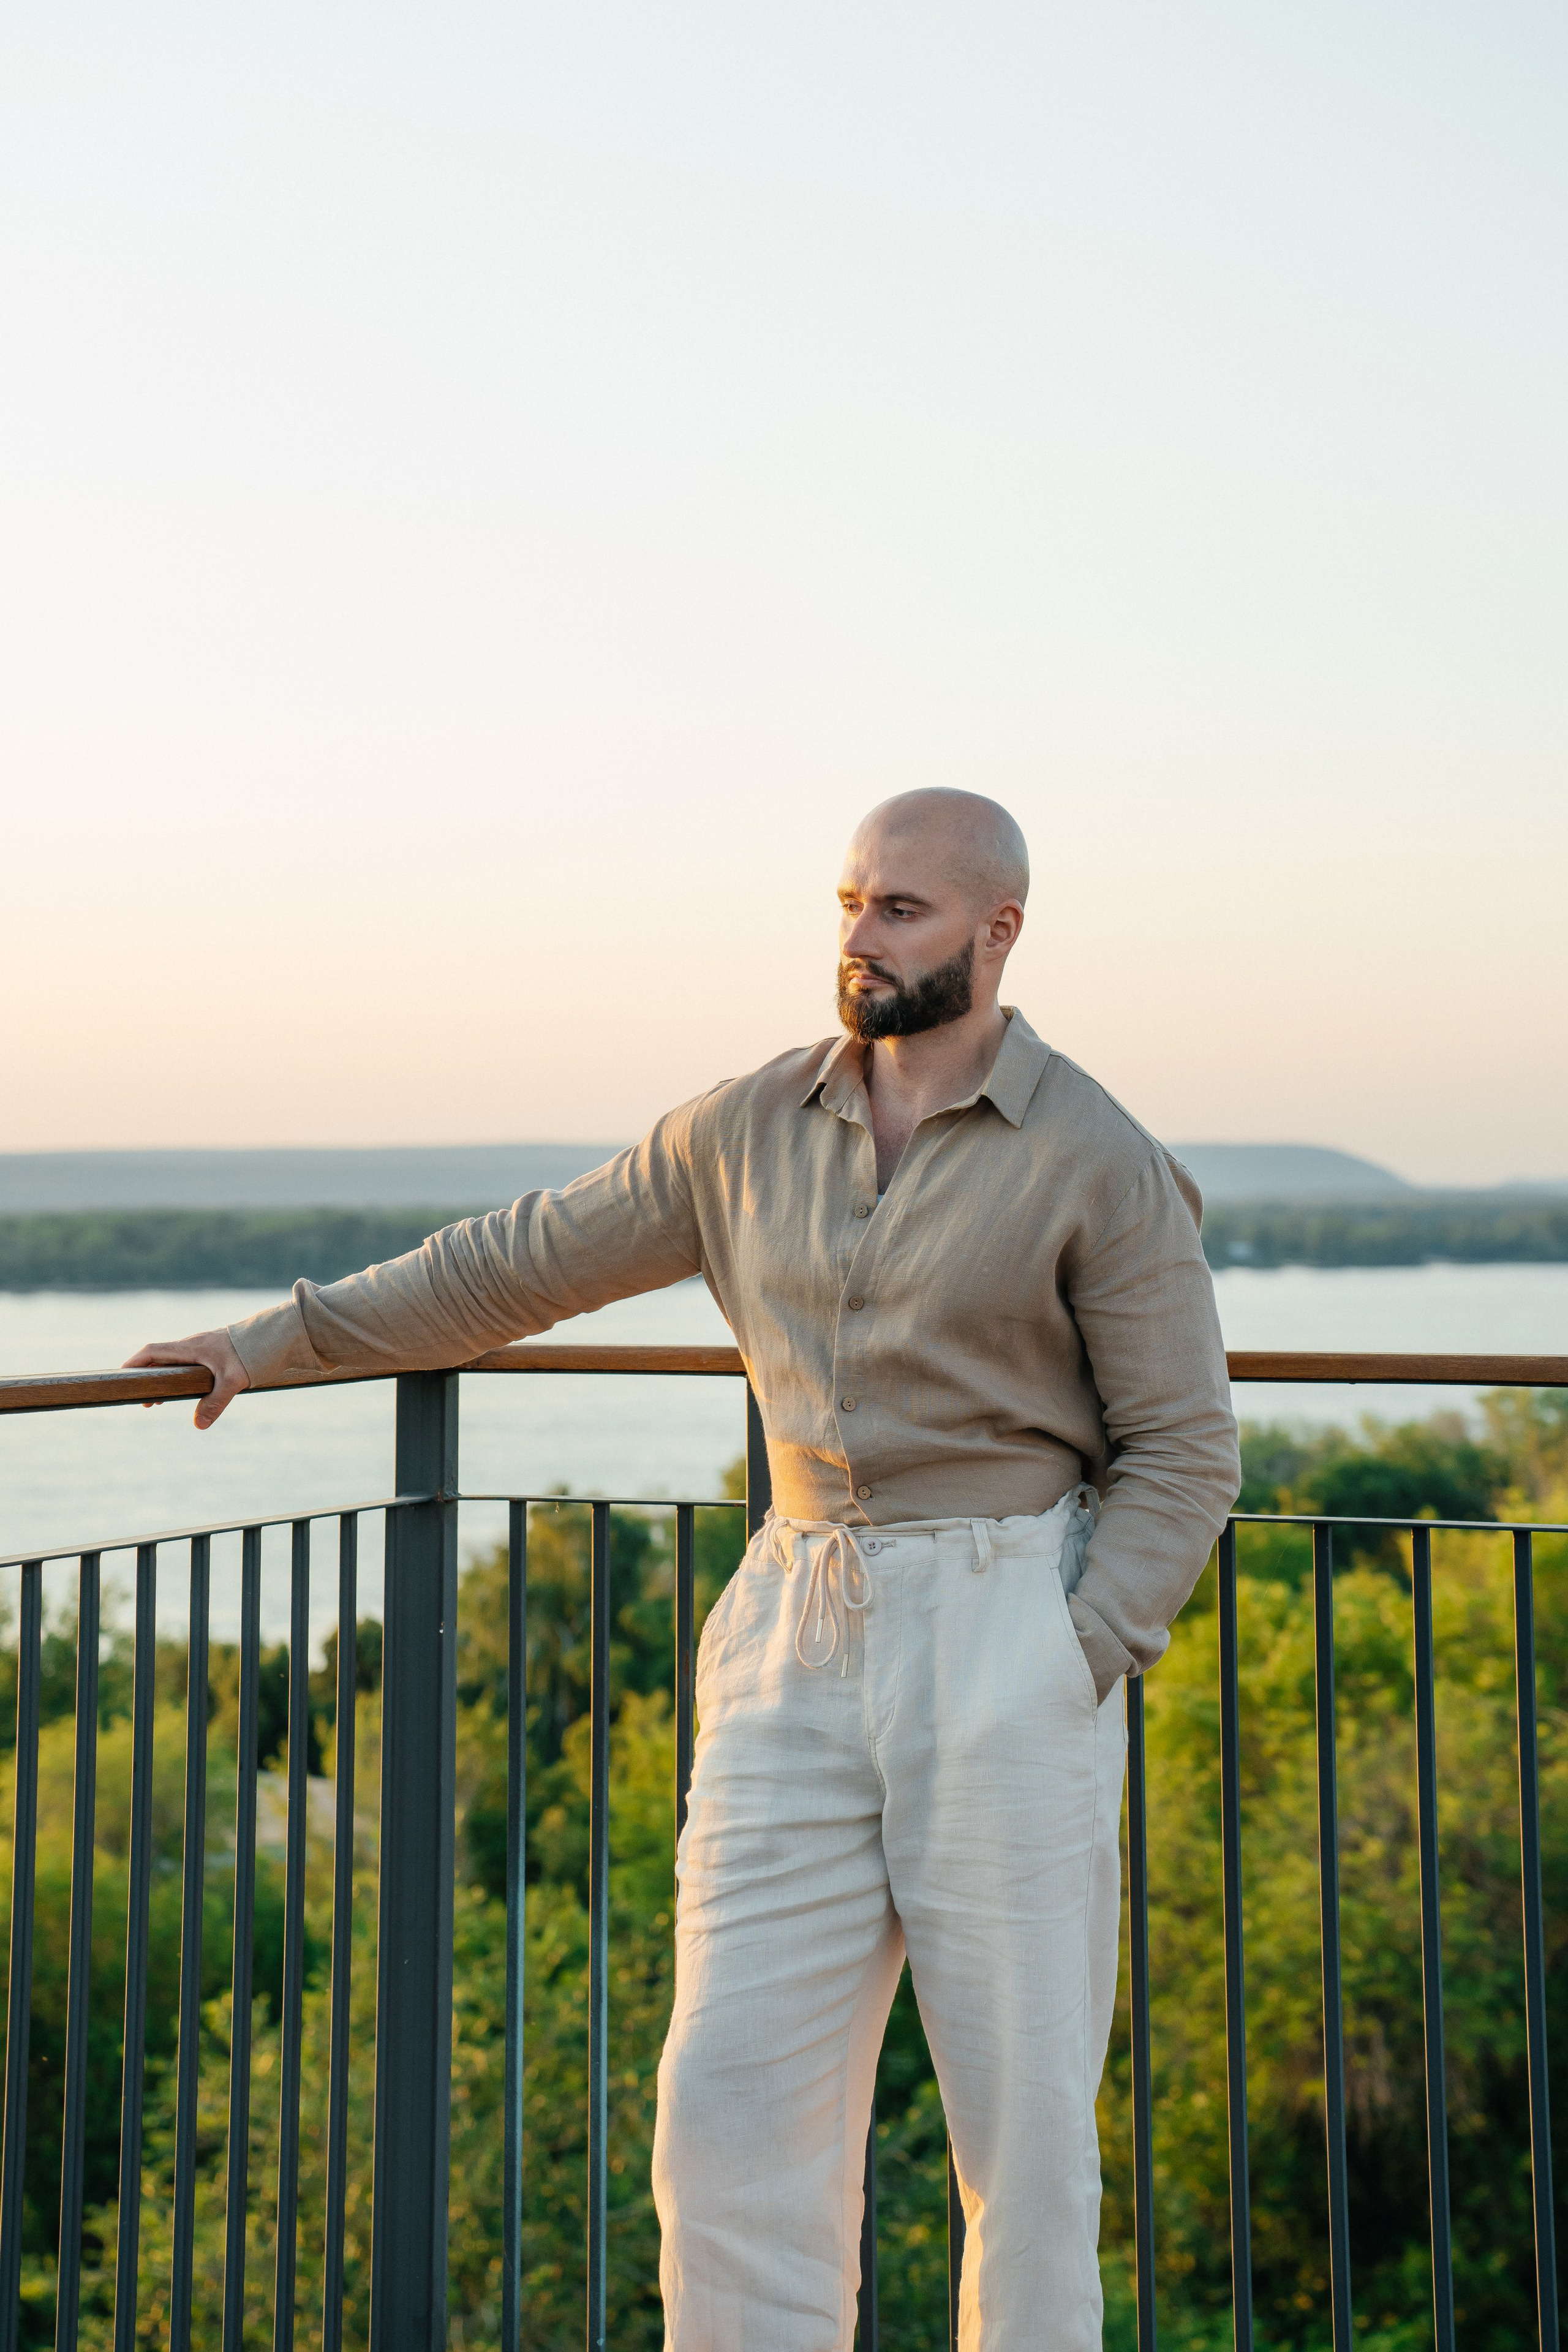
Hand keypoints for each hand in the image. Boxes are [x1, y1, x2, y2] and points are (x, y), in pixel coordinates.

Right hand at [124, 1328, 250, 1428]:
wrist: (274, 1335)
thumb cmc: (251, 1353)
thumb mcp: (233, 1380)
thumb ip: (215, 1402)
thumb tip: (198, 1425)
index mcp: (190, 1347)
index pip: (152, 1351)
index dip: (134, 1362)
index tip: (122, 1377)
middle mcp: (192, 1344)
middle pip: (159, 1358)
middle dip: (147, 1377)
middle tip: (145, 1402)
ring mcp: (202, 1346)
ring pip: (174, 1361)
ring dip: (163, 1378)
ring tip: (159, 1401)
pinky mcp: (213, 1351)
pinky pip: (187, 1362)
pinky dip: (178, 1376)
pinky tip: (184, 1390)